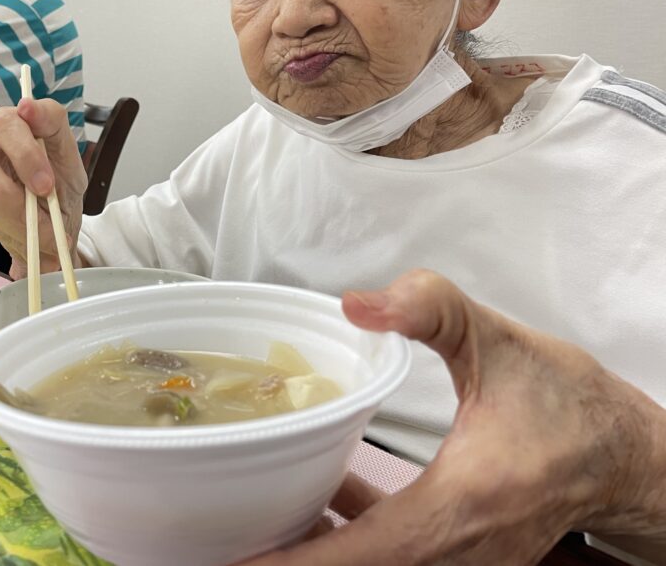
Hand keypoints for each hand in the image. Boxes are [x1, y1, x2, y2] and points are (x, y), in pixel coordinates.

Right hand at [0, 98, 87, 275]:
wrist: (51, 220)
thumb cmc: (61, 183)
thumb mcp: (71, 158)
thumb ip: (54, 129)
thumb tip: (28, 107)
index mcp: (13, 121)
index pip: (8, 123)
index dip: (25, 151)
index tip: (44, 180)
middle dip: (16, 195)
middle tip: (49, 212)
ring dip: (19, 221)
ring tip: (45, 234)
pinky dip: (9, 231)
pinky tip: (24, 230)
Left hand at [240, 270, 665, 565]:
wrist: (623, 454)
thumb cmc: (569, 404)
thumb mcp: (500, 342)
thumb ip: (431, 310)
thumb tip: (357, 303)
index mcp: (460, 508)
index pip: (362, 555)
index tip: (235, 564)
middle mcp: (456, 552)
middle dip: (286, 561)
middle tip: (218, 538)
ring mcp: (459, 561)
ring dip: (313, 550)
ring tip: (251, 520)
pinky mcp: (459, 553)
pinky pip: (389, 555)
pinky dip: (346, 535)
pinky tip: (319, 494)